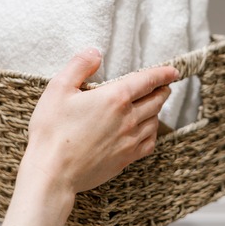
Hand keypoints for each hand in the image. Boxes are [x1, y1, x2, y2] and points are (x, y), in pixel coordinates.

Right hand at [21, 48, 178, 194]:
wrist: (52, 172)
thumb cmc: (52, 130)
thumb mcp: (59, 88)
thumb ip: (79, 66)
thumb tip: (96, 53)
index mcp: (115, 98)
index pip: (147, 80)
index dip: (163, 73)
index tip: (173, 71)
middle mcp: (128, 119)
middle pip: (156, 101)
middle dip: (162, 91)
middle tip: (164, 86)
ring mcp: (129, 141)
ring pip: (154, 122)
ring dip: (157, 111)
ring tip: (154, 106)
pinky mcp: (125, 159)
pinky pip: (149, 143)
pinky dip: (152, 133)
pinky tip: (147, 131)